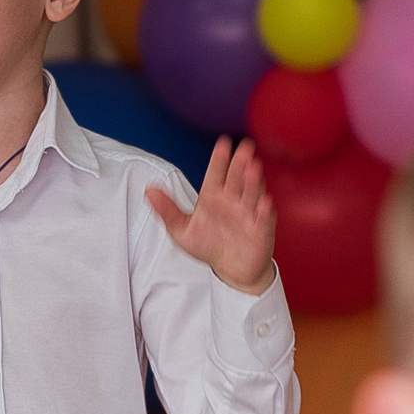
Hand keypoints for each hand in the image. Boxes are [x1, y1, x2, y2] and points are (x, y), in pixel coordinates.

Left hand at [145, 138, 276, 292]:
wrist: (231, 269)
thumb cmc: (207, 244)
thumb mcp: (181, 230)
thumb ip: (167, 210)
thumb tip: (149, 191)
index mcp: (213, 196)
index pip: (216, 174)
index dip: (219, 159)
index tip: (223, 143)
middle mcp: (233, 200)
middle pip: (237, 178)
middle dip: (240, 163)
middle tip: (244, 147)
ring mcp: (248, 213)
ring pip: (252, 193)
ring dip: (253, 181)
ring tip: (253, 167)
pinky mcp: (261, 230)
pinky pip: (263, 219)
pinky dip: (265, 211)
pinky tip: (264, 202)